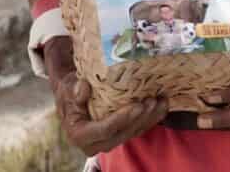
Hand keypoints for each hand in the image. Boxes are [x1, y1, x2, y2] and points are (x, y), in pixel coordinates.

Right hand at [44, 37, 167, 155]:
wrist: (72, 94)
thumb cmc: (69, 90)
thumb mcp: (67, 87)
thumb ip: (74, 90)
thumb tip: (83, 88)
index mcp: (79, 134)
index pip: (104, 130)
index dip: (122, 119)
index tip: (137, 105)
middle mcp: (94, 142)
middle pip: (122, 134)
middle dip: (140, 119)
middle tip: (152, 102)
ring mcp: (109, 140)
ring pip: (133, 132)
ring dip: (150, 118)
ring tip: (161, 101)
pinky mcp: (120, 134)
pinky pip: (138, 129)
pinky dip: (151, 118)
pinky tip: (162, 105)